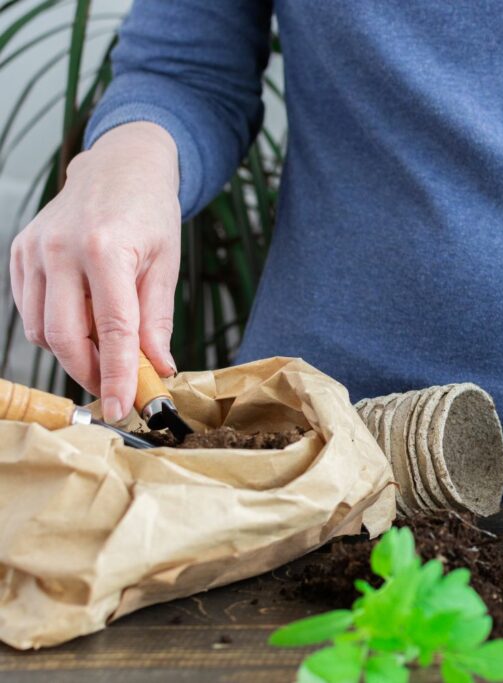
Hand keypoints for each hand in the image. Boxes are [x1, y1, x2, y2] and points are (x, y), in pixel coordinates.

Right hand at [10, 122, 180, 421]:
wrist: (120, 166)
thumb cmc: (148, 212)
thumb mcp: (166, 264)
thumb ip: (157, 319)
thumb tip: (159, 367)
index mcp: (106, 249)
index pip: (112, 329)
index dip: (117, 374)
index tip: (123, 406)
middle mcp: (61, 249)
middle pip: (64, 336)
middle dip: (89, 372)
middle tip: (115, 388)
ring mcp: (34, 250)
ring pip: (41, 329)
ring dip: (72, 354)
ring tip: (104, 352)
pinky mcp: (20, 252)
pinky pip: (30, 310)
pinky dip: (54, 330)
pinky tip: (81, 323)